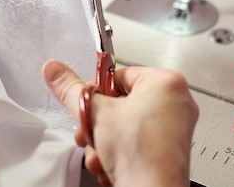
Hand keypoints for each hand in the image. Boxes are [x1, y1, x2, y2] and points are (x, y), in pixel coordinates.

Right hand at [41, 60, 197, 186]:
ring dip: (104, 140)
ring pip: (126, 125)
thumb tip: (55, 71)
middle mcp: (177, 102)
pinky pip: (137, 141)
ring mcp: (177, 127)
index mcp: (167, 82)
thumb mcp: (95, 113)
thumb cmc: (140, 155)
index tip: (85, 103)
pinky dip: (120, 151)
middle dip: (98, 123)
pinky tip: (110, 162)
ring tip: (99, 152)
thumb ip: (71, 89)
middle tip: (89, 131)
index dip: (95, 91)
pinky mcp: (171, 149)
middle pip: (121, 102)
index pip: (118, 74)